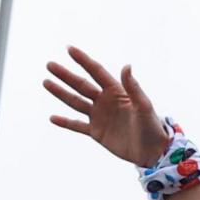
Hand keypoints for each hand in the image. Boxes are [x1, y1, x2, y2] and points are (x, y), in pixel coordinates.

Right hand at [44, 46, 173, 166]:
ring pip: (76, 102)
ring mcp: (99, 116)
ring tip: (46, 82)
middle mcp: (105, 101)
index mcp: (116, 91)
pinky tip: (52, 117)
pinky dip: (65, 122)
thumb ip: (133, 87)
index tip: (69, 49)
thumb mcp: (144, 105)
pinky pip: (77, 126)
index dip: (83, 60)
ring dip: (61, 93)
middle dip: (65, 75)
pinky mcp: (96, 132)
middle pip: (81, 85)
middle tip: (50, 65)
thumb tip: (126, 65)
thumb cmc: (152, 126)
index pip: (96, 72)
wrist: (152, 151)